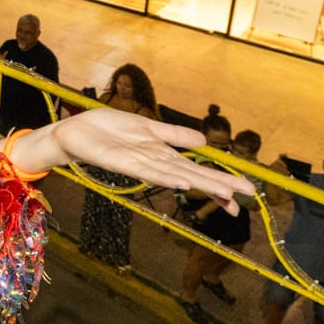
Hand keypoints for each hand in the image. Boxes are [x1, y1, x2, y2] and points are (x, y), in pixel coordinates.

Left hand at [44, 109, 254, 212]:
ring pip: (175, 175)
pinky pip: (146, 170)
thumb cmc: (108, 130)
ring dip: (200, 184)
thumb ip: (174, 135)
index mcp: (162, 154)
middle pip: (192, 176)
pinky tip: (182, 183)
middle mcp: (154, 163)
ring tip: (224, 193)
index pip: (197, 170)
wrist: (75, 131)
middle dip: (219, 186)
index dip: (220, 181)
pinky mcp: (121, 162)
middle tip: (248, 197)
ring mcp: (139, 164)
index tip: (245, 193)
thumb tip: (205, 142)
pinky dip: (165, 177)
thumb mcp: (147, 126)